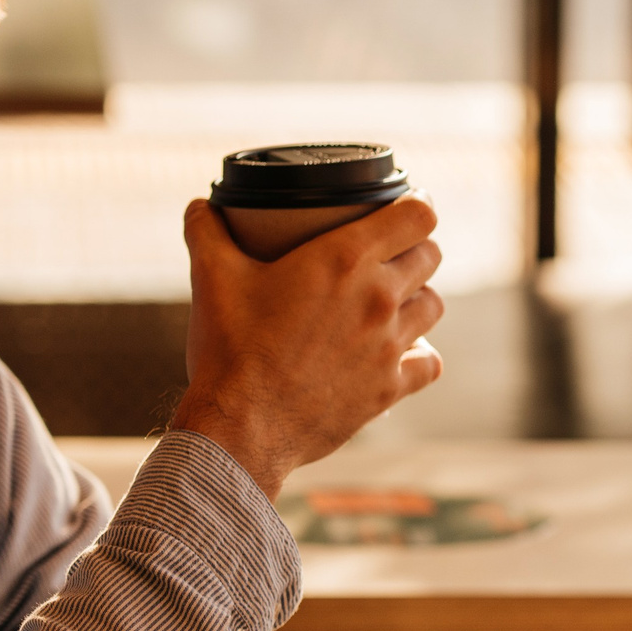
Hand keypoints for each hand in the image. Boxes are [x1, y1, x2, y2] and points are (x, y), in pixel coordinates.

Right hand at [170, 196, 445, 497]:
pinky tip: (402, 354)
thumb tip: (198, 206)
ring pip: (433, 305)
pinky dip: (420, 355)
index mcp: (345, 258)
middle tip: (392, 254)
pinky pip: (429, 362)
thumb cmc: (230, 349)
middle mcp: (379, 296)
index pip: (418, 215)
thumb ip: (207, 233)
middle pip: (430, 256)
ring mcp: (390, 344)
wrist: (241, 426)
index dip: (418, 205)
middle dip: (414, 249)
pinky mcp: (390, 387)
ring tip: (395, 300)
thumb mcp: (212, 278)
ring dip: (417, 298)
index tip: (409, 205)